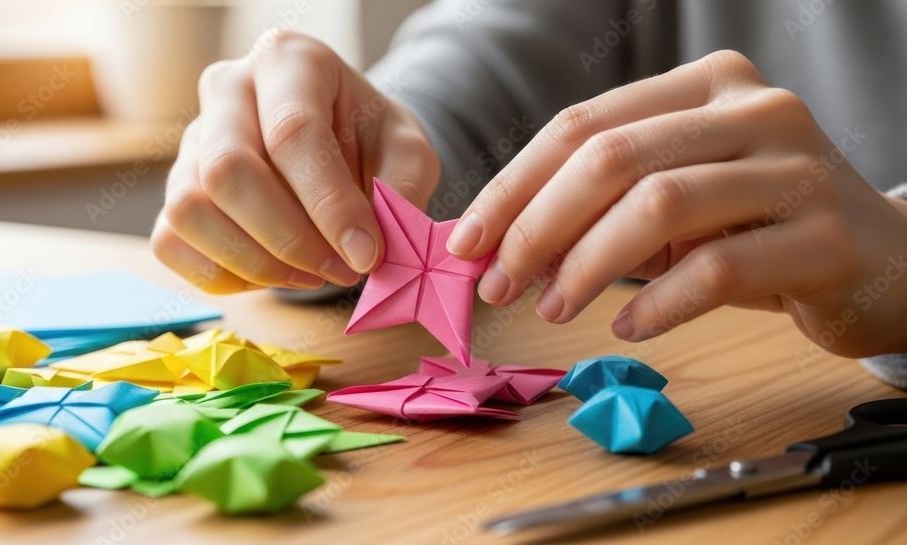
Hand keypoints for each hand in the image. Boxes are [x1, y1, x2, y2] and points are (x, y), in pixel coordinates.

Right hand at [151, 31, 439, 293]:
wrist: (342, 140)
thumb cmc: (370, 139)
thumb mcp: (407, 151)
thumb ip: (400, 191)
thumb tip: (370, 250)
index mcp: (289, 62)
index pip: (292, 133)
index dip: (329, 205)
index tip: (365, 255)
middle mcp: (227, 90)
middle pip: (227, 171)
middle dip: (288, 239)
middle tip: (340, 270)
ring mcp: (192, 140)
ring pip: (190, 210)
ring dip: (255, 262)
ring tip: (310, 274)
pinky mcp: (175, 189)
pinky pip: (171, 242)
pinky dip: (222, 275)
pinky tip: (272, 276)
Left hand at [447, 50, 906, 356]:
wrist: (885, 260)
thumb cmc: (760, 228)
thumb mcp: (678, 199)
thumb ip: (604, 204)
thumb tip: (502, 244)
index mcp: (705, 86)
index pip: (582, 126)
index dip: (514, 186)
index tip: (467, 240)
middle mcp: (753, 109)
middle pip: (611, 159)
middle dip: (536, 227)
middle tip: (498, 283)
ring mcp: (796, 167)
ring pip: (659, 205)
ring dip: (586, 266)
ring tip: (554, 309)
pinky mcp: (826, 236)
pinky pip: (717, 269)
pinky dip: (657, 303)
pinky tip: (629, 328)